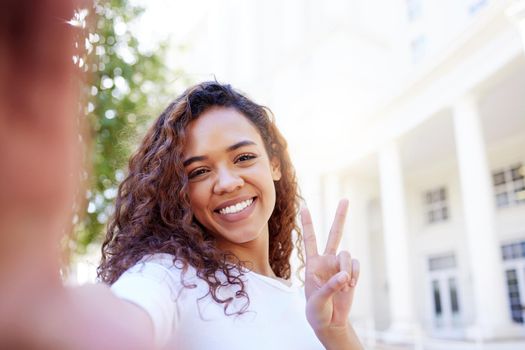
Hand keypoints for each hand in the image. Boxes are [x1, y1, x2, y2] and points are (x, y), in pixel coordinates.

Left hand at [301, 199, 359, 333]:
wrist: (330, 322)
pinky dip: (354, 275)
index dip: (307, 223)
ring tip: (344, 285)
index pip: (309, 239)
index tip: (304, 206)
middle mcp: (327, 260)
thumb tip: (344, 275)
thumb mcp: (317, 301)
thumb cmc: (317, 311)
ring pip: (347, 254)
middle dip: (340, 217)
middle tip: (345, 199)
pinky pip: (356, 265)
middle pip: (334, 234)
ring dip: (347, 269)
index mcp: (312, 263)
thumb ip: (329, 286)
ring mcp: (340, 266)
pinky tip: (350, 286)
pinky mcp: (351, 273)